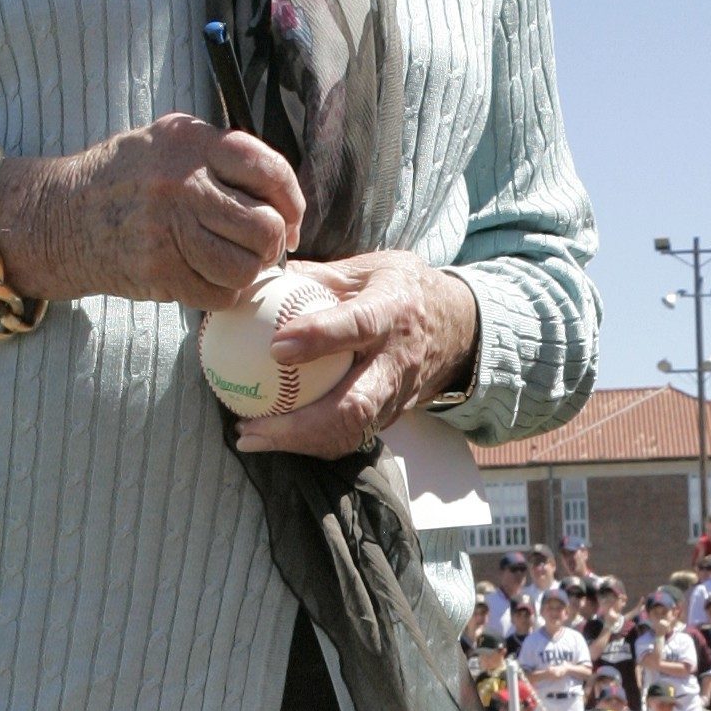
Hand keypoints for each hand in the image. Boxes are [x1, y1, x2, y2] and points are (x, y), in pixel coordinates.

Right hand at [0, 115, 307, 309]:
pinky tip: (208, 279)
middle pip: (264, 226)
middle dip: (271, 244)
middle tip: (260, 247)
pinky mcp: (157, 269)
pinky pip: (218, 293)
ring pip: (245, 266)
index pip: (268, 169)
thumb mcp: (169, 142)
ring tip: (233, 263)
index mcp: (190, 140)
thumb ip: (221, 156)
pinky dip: (223, 292)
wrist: (61, 216)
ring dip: (248, 272)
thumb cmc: (129, 180)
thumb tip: (285, 202)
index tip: (290, 218)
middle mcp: (180, 181)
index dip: (292, 200)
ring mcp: (166, 228)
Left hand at [231, 253, 479, 458]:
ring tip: (251, 438)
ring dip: (299, 443)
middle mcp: (399, 360)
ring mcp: (398, 395)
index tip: (275, 348)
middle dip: (300, 426)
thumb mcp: (369, 267)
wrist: (459, 327)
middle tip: (250, 427)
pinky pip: (351, 436)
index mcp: (393, 310)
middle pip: (355, 404)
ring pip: (351, 431)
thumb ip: (318, 275)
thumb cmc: (402, 290)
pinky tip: (274, 437)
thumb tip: (259, 277)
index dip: (318, 338)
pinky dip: (311, 443)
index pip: (358, 325)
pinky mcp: (393, 416)